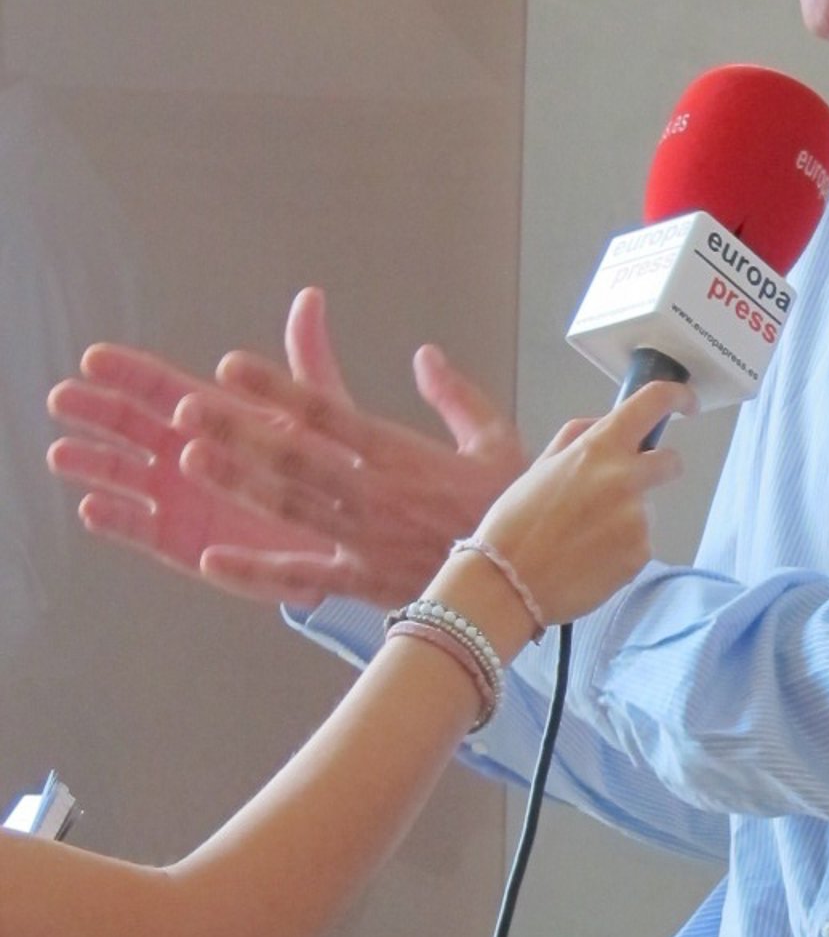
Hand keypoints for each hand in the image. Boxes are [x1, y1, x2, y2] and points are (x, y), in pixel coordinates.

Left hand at [50, 290, 528, 611]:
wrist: (531, 581)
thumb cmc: (515, 510)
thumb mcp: (500, 441)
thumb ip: (458, 395)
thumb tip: (424, 354)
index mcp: (404, 456)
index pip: (330, 414)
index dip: (278, 389)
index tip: (232, 367)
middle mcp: (375, 495)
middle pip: (297, 458)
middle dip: (239, 432)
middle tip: (188, 410)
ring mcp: (364, 540)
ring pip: (291, 507)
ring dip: (239, 483)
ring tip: (190, 459)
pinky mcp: (363, 582)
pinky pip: (303, 579)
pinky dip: (257, 572)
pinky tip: (211, 560)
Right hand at [473, 382, 693, 626]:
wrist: (509, 584)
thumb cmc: (515, 525)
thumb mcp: (540, 466)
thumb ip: (578, 438)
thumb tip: (606, 423)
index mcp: (598, 449)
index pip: (652, 403)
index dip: (677, 397)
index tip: (685, 404)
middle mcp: (625, 478)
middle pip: (671, 461)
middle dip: (658, 468)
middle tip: (622, 490)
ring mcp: (638, 517)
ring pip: (647, 509)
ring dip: (626, 518)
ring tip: (583, 537)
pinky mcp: (641, 553)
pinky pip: (640, 543)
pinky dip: (621, 549)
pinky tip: (590, 558)